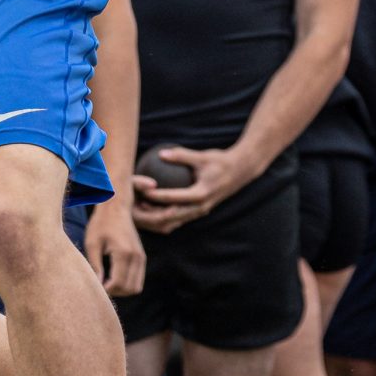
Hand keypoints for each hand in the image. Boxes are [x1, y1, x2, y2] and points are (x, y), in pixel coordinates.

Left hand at [86, 197, 146, 297]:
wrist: (116, 207)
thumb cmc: (101, 223)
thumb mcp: (92, 243)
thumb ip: (95, 266)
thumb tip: (97, 286)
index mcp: (123, 253)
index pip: (118, 283)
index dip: (106, 291)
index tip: (95, 288)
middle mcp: (136, 257)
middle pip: (129, 289)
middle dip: (114, 293)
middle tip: (100, 287)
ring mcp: (141, 257)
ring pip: (136, 288)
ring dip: (122, 290)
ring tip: (107, 283)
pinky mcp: (142, 257)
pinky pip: (138, 280)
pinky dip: (128, 284)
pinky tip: (114, 278)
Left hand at [131, 144, 250, 230]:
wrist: (241, 171)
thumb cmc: (221, 161)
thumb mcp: (202, 157)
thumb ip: (181, 156)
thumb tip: (161, 154)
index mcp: (200, 195)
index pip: (173, 199)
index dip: (155, 197)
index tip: (141, 192)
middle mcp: (199, 208)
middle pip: (170, 218)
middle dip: (150, 216)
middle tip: (134, 208)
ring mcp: (199, 212)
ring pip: (172, 222)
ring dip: (155, 219)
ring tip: (138, 211)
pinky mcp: (199, 211)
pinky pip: (178, 218)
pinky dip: (163, 216)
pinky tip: (150, 208)